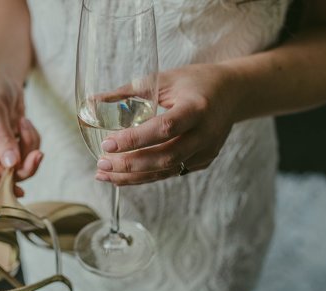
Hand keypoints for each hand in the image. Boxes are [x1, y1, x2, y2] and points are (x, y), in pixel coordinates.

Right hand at [0, 64, 42, 193]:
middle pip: (6, 175)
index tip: (19, 187)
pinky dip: (32, 139)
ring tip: (24, 123)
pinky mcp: (14, 143)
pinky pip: (29, 151)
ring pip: (21, 164)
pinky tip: (24, 122)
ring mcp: (0, 148)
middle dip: (24, 165)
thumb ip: (2, 137)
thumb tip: (11, 164)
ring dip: (29, 146)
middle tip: (38, 153)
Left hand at [94, 64, 237, 184]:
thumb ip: (129, 91)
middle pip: (165, 157)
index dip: (134, 139)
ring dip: (133, 177)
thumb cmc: (196, 81)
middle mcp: (205, 134)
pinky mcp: (203, 162)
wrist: (233, 93)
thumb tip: (92, 102)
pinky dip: (146, 176)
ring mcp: (206, 151)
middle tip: (101, 164)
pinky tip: (124, 175)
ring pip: (167, 171)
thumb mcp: (164, 78)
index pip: (164, 129)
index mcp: (197, 108)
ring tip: (105, 174)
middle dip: (130, 165)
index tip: (107, 145)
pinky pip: (171, 172)